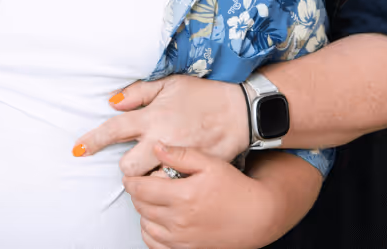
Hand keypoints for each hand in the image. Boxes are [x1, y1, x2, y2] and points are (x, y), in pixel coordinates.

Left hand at [74, 75, 247, 175]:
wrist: (243, 112)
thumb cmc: (205, 95)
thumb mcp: (171, 84)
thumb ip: (140, 92)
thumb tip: (113, 102)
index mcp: (154, 116)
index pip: (115, 129)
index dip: (93, 141)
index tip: (78, 150)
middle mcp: (163, 139)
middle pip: (128, 167)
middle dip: (127, 169)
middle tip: (136, 162)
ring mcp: (179, 160)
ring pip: (148, 183)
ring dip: (147, 180)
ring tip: (156, 172)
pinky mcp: (195, 174)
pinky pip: (171, 189)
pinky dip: (168, 188)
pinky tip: (173, 180)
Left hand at [126, 143, 283, 248]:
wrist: (256, 216)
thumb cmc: (236, 188)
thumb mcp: (210, 163)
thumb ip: (181, 155)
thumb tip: (156, 147)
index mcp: (183, 196)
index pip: (141, 189)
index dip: (130, 181)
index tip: (130, 176)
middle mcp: (179, 220)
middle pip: (141, 207)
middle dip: (136, 194)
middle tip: (141, 185)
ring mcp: (181, 238)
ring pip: (145, 226)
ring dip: (143, 213)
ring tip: (151, 201)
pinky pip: (155, 244)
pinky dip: (150, 232)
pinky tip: (157, 221)